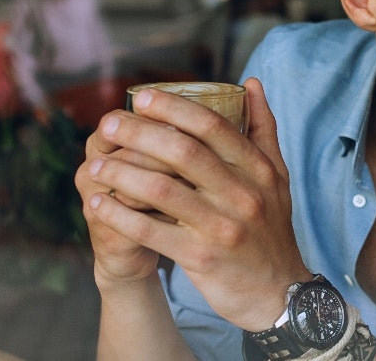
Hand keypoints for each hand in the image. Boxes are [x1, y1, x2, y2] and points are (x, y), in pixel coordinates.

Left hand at [81, 77, 311, 330]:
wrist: (278, 292)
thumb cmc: (270, 229)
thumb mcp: (277, 177)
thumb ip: (263, 129)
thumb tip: (252, 83)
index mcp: (258, 169)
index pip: (213, 126)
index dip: (173, 108)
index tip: (141, 97)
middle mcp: (242, 194)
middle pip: (183, 152)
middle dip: (139, 133)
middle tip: (108, 124)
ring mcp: (222, 226)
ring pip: (162, 190)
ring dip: (122, 174)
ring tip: (97, 165)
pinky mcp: (202, 258)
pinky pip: (152, 231)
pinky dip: (121, 216)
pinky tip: (99, 204)